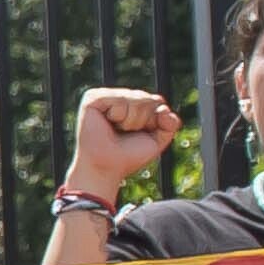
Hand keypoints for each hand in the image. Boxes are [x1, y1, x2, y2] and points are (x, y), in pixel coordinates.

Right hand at [70, 88, 185, 193]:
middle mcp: (119, 97)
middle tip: (125, 134)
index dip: (154, 121)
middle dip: (143, 120)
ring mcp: (105, 96)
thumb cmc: (127, 156)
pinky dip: (118, 115)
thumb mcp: (157, 140)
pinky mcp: (92, 98)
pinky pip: (120, 99)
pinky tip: (107, 122)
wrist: (106, 168)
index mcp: (132, 105)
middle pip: (147, 98)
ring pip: (135, 98)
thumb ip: (170, 123)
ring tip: (116, 130)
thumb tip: (164, 108)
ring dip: (130, 121)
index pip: (157, 101)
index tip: (140, 134)